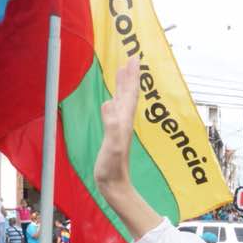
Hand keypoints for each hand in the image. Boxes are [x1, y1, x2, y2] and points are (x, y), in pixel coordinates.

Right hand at [94, 58, 139, 198]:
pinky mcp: (114, 134)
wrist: (115, 185)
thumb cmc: (112, 168)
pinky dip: (116, 100)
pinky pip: (116, 111)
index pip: (129, 94)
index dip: (131, 77)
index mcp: (124, 120)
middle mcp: (124, 122)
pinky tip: (113, 99)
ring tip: (123, 71)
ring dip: (124, 85)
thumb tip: (109, 103)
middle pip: (129, 94)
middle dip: (130, 76)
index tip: (133, 59)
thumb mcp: (112, 145)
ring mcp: (119, 128)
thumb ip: (112, 125)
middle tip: (132, 58)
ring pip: (123, 101)